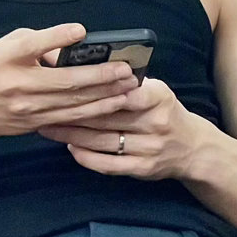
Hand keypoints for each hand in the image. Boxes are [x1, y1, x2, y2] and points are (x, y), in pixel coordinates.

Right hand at [0, 23, 138, 142]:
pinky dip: (96, 110)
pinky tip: (114, 103)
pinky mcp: (36, 123)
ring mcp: (28, 108)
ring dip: (105, 94)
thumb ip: (37, 42)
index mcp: (6, 58)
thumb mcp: (5, 46)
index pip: (33, 45)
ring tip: (129, 85)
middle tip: (126, 68)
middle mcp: (18, 84)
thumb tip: (75, 44)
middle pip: (65, 80)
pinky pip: (72, 118)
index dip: (57, 37)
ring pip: (74, 102)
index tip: (81, 30)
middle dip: (101, 75)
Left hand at [37, 76, 206, 180]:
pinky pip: (109, 164)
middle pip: (107, 116)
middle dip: (73, 110)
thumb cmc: (164, 110)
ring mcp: (149, 149)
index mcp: (158, 97)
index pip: (125, 92)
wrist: (192, 148)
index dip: (96, 89)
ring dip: (72, 134)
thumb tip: (88, 66)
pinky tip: (69, 146)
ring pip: (103, 140)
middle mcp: (156, 124)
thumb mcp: (155, 88)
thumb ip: (127, 81)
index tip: (68, 83)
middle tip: (45, 104)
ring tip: (47, 125)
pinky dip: (86, 156)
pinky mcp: (143, 169)